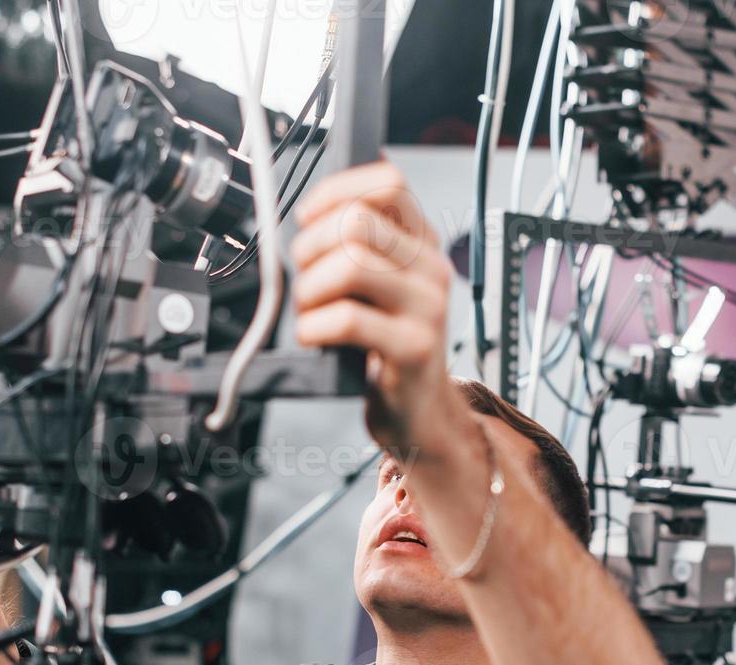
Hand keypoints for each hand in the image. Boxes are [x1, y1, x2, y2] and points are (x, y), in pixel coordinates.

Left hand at [290, 161, 467, 459]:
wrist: (419, 411)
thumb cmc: (386, 345)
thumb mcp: (379, 286)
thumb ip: (357, 246)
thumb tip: (310, 217)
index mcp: (421, 243)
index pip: (388, 183)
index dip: (336, 192)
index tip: (310, 219)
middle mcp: (430, 268)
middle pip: (357, 222)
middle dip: (310, 248)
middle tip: (305, 280)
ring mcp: (428, 307)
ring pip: (351, 263)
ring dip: (310, 289)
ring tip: (309, 312)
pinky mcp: (414, 348)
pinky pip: (348, 319)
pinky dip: (314, 326)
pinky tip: (313, 337)